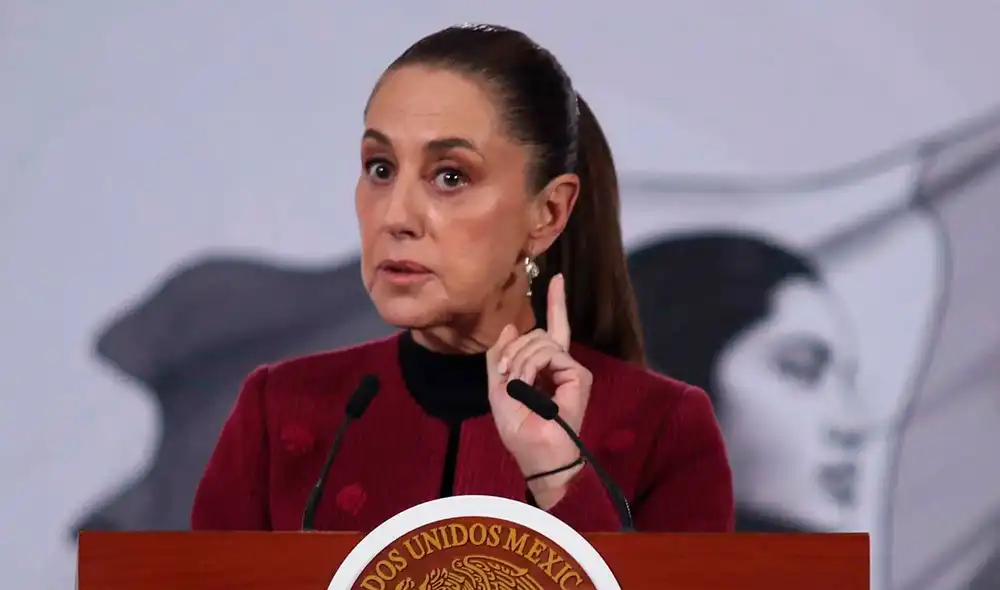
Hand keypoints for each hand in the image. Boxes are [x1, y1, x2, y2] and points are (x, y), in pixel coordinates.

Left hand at [486, 274, 593, 507]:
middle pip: (535, 334)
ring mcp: (571, 369)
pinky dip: (530, 367)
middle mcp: (561, 365)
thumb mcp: (497, 388)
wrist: (535, 453)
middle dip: (513, 351)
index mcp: (544, 367)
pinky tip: (527, 386)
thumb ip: (501, 356)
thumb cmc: (518, 429)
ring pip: (540, 340)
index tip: (557, 278)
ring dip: (519, 361)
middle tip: (505, 375)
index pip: (551, 329)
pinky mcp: (578, 375)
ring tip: (516, 385)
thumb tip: (512, 325)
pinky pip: (549, 353)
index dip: (555, 303)